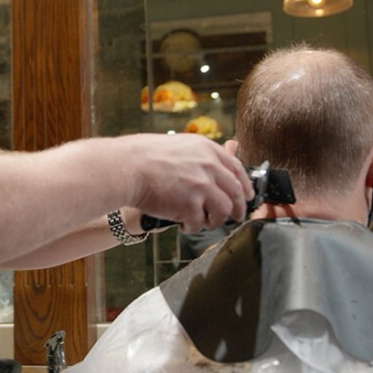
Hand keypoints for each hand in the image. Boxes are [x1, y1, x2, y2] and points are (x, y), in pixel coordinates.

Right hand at [124, 133, 253, 231]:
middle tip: (235, 217)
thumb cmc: (146, 156)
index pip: (237, 168)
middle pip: (237, 192)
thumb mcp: (181, 145)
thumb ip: (205, 154)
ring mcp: (201, 186)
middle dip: (238, 208)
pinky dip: (191, 227)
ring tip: (204, 222)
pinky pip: (199, 224)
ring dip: (216, 220)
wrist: (126, 168)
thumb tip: (228, 153)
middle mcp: (209, 166)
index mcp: (207, 150)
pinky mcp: (189, 206)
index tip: (247, 195)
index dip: (245, 185)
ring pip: (223, 211)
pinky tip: (182, 224)